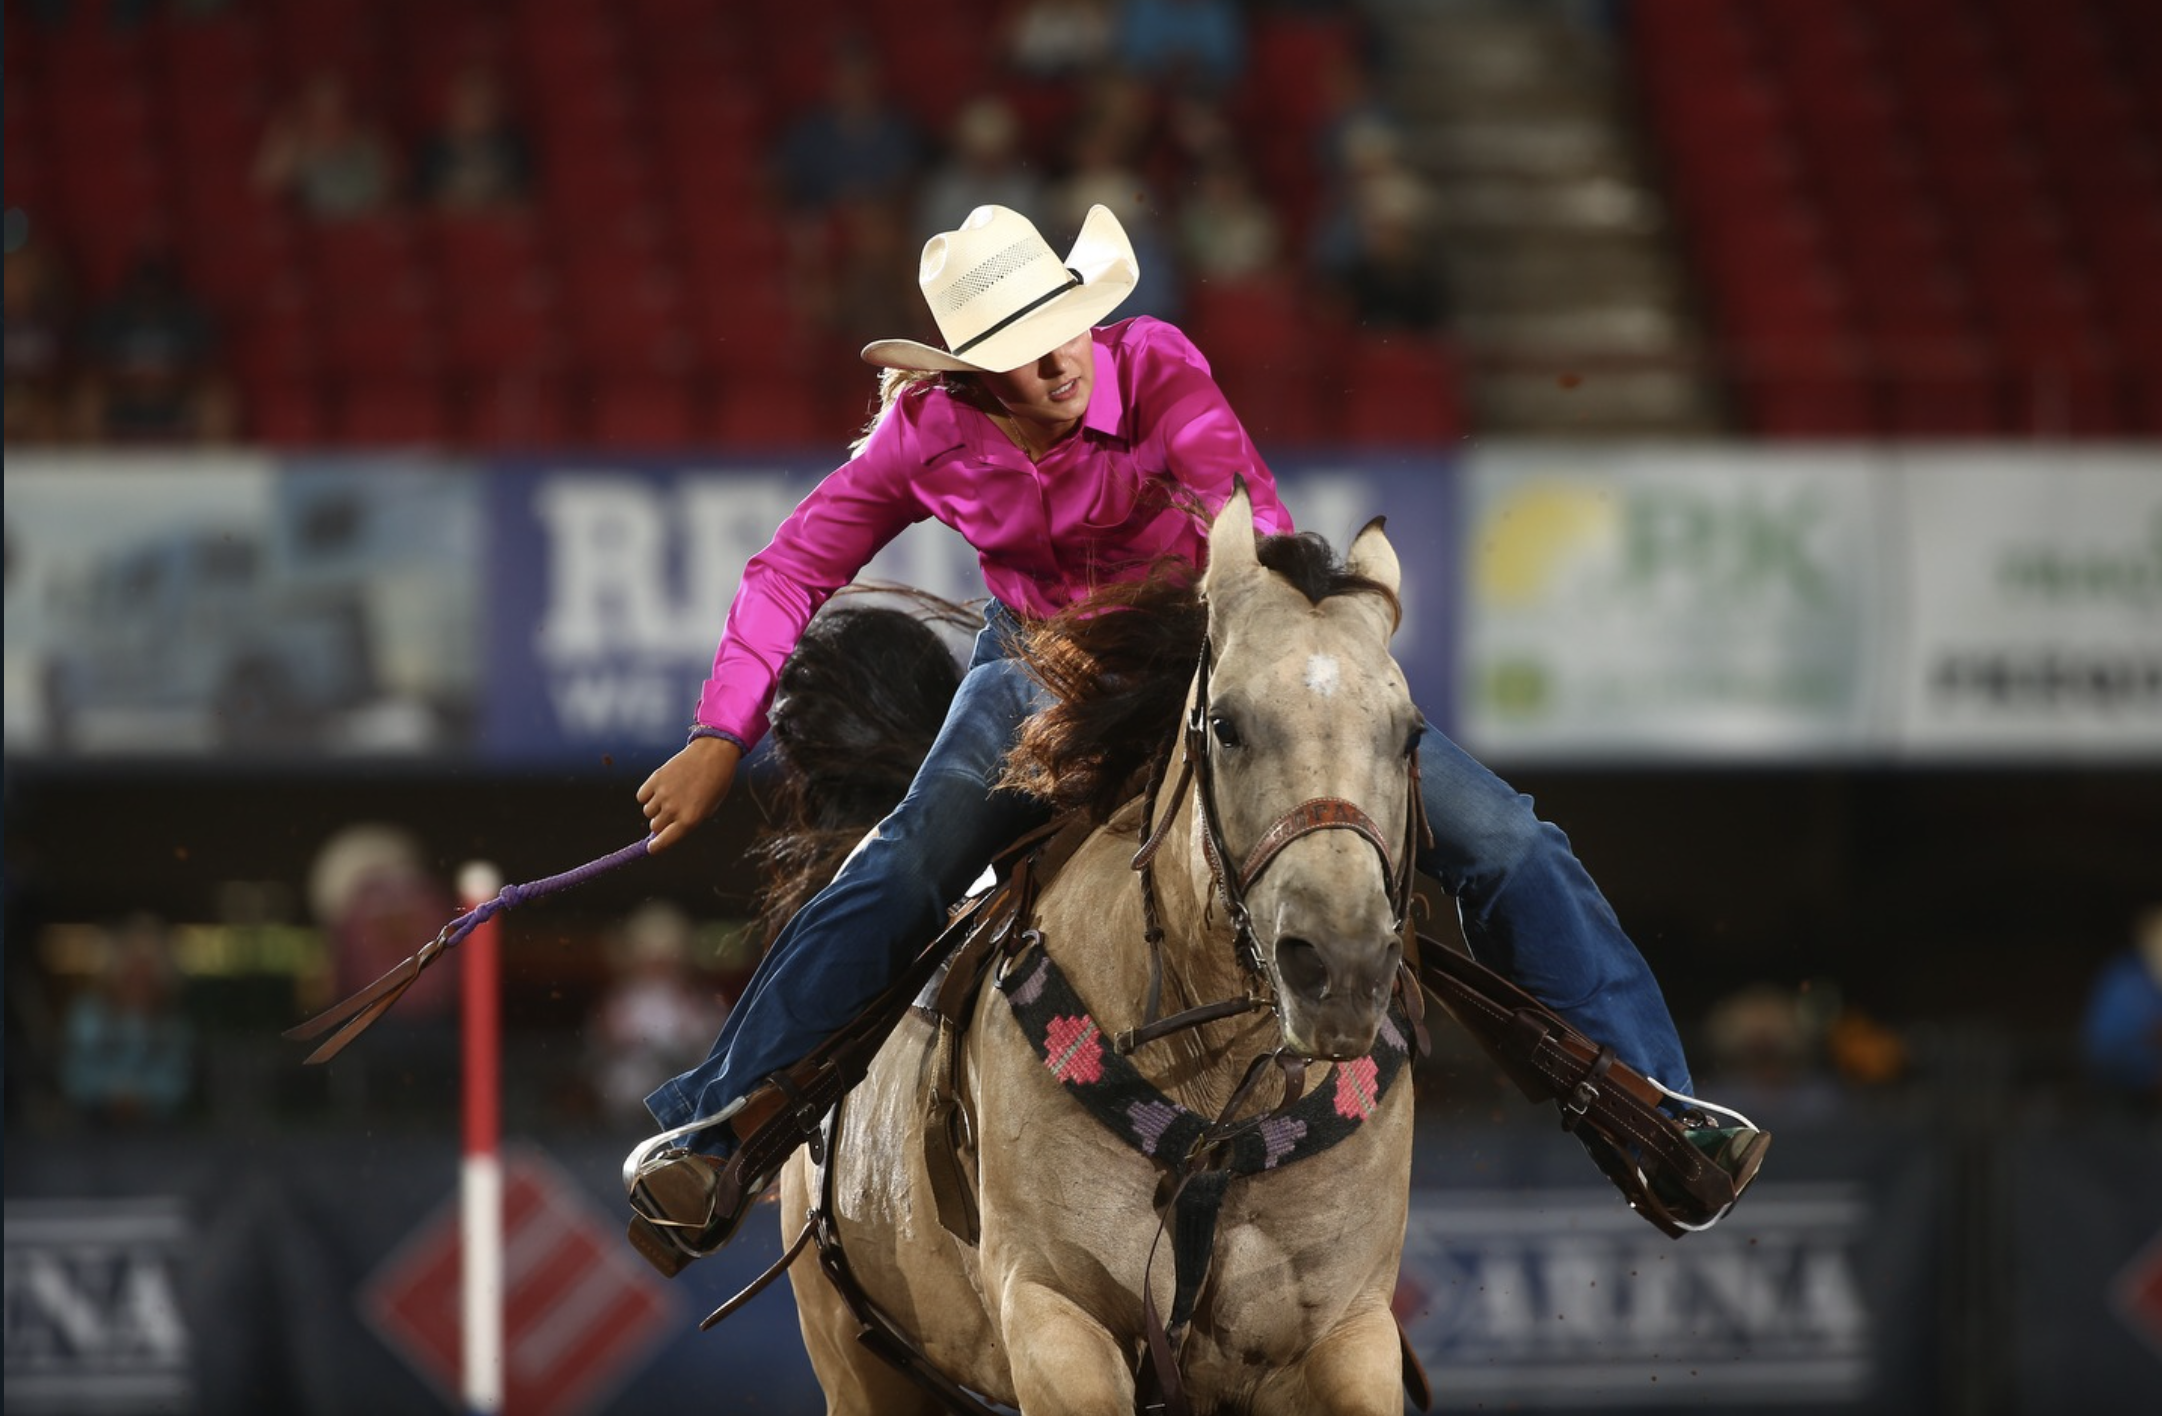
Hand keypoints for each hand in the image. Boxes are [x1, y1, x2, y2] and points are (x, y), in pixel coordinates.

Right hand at [637, 735, 741, 853]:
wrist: (713, 754)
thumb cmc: (715, 783)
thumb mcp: (708, 808)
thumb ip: (688, 821)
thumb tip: (665, 830)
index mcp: (689, 820)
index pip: (663, 842)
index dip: (656, 847)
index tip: (653, 848)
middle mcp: (673, 809)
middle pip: (655, 826)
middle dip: (662, 823)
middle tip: (672, 812)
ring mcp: (663, 793)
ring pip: (648, 811)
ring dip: (656, 808)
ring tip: (672, 795)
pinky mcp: (655, 778)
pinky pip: (641, 796)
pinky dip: (648, 795)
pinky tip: (661, 788)